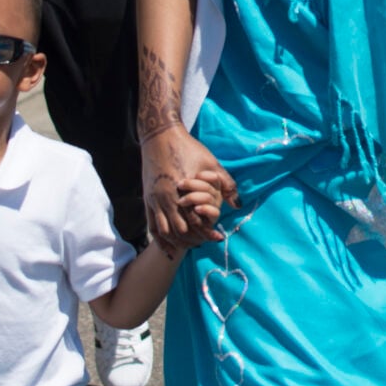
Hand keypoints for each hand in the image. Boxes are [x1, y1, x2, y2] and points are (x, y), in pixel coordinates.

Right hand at [143, 124, 234, 253]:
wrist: (160, 136)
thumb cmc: (188, 148)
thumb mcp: (210, 163)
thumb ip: (226, 184)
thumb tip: (238, 205)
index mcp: (183, 190)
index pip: (195, 221)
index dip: (207, 232)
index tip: (217, 238)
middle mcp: (167, 198)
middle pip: (180, 231)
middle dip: (193, 240)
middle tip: (205, 244)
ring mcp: (154, 200)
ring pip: (165, 232)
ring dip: (178, 242)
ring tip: (190, 246)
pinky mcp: (147, 200)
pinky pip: (152, 227)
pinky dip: (161, 240)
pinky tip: (169, 249)